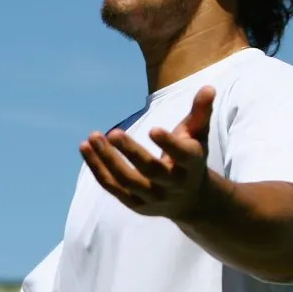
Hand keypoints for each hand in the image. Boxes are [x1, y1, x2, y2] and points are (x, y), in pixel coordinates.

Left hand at [79, 86, 215, 219]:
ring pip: (126, 181)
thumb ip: (200, 113)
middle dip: (131, 153)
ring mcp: (152, 197)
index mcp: (191, 165)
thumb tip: (208, 87)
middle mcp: (172, 185)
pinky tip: (85, 148)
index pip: (182, 155)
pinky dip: (97, 168)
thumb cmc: (191, 158)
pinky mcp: (135, 204)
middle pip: (150, 171)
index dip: (168, 143)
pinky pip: (112, 187)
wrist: (191, 200)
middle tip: (113, 133)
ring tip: (92, 138)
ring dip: (107, 160)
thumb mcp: (199, 135)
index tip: (152, 129)